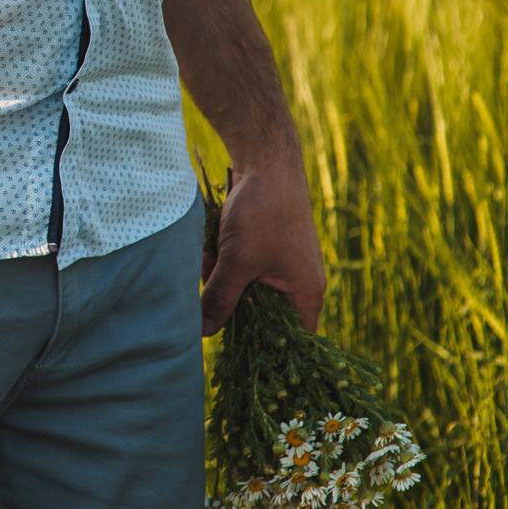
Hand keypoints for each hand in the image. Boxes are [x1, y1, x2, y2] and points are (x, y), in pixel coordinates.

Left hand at [202, 160, 324, 334]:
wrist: (265, 162)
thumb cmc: (262, 214)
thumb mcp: (237, 261)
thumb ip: (221, 298)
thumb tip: (204, 332)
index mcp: (305, 294)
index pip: (291, 339)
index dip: (263, 346)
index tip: (232, 346)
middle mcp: (298, 284)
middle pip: (262, 315)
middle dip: (230, 303)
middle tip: (208, 288)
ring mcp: (282, 266)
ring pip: (246, 290)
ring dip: (221, 280)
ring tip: (207, 260)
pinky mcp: (265, 250)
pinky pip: (241, 269)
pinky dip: (222, 263)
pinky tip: (206, 251)